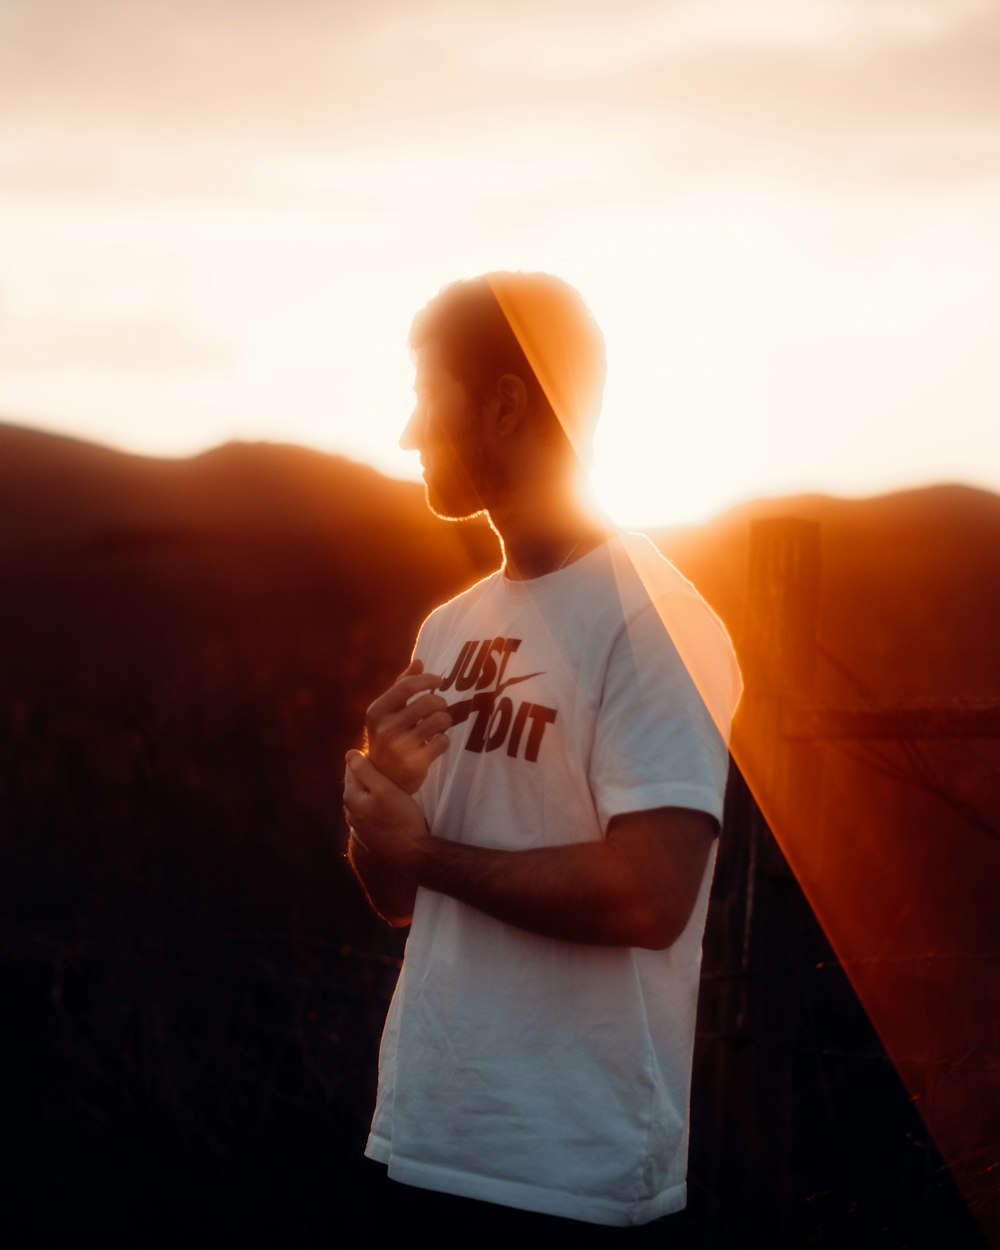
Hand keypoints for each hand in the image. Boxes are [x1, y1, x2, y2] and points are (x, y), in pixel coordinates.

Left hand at [343, 749, 428, 875]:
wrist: (411, 855)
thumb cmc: (401, 819)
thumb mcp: (384, 789)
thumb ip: (366, 770)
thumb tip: (350, 753)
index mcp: (351, 797)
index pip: (352, 768)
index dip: (369, 758)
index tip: (386, 756)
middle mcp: (350, 812)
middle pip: (358, 783)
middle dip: (371, 775)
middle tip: (393, 769)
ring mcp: (358, 826)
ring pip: (365, 799)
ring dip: (375, 791)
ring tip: (395, 786)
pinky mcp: (369, 836)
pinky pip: (371, 813)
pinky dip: (379, 806)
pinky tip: (394, 807)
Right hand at [365, 659, 451, 793]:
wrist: (382, 779)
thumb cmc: (388, 737)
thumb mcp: (387, 712)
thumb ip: (401, 686)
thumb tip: (419, 662)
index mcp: (376, 712)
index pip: (407, 686)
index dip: (428, 680)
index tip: (439, 681)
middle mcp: (386, 729)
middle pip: (429, 702)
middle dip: (441, 702)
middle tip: (440, 708)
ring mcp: (400, 748)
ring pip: (440, 720)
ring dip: (445, 720)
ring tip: (440, 725)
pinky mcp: (415, 764)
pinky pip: (443, 741)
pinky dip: (444, 740)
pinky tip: (436, 743)